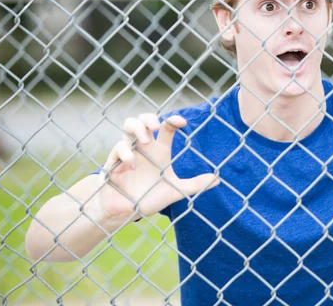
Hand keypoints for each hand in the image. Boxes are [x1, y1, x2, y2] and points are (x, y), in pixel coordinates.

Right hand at [98, 114, 219, 222]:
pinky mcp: (113, 162)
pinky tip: (131, 167)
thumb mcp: (175, 192)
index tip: (183, 122)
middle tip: (157, 127)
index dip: (173, 121)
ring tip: (145, 141)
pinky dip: (126, 154)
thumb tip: (218, 180)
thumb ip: (195, 185)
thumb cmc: (149, 199)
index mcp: (159, 151)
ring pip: (127, 126)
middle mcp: (143, 148)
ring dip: (136, 128)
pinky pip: (117, 149)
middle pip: (143, 119)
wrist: (126, 214)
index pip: (166, 128)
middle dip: (148, 117)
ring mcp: (128, 152)